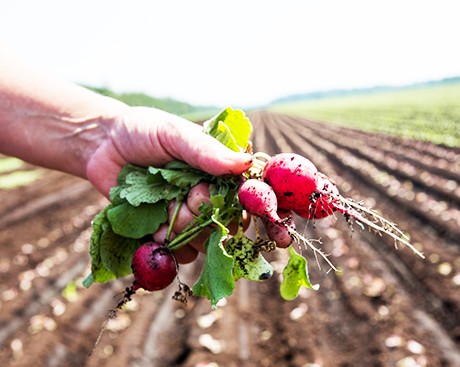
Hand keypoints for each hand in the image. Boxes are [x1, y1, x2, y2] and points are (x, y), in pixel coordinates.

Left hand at [85, 106, 251, 262]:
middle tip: (183, 198)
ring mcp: (184, 216)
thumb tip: (245, 164)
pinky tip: (153, 227)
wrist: (101, 145)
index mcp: (216, 173)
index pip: (239, 200)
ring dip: (183, 232)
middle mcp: (205, 197)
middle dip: (201, 218)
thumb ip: (207, 151)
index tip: (203, 192)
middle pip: (222, 227)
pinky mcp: (164, 231)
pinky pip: (177, 253)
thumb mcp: (174, 133)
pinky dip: (167, 246)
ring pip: (200, 243)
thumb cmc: (142, 131)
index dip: (227, 205)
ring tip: (164, 209)